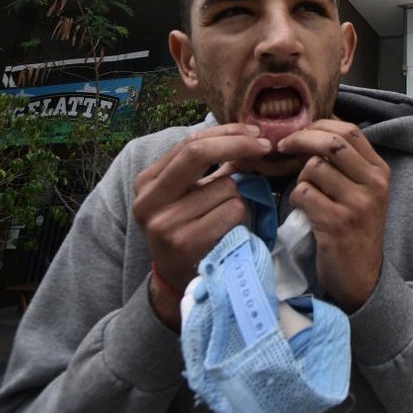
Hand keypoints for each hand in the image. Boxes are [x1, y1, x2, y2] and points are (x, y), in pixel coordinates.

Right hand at [132, 123, 272, 327]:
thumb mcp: (191, 194)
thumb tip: (252, 138)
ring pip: (225, 187)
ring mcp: (165, 223)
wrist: (179, 281)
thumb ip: (213, 166)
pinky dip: (241, 216)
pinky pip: (232, 211)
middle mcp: (148, 200)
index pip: (189, 143)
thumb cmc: (191, 229)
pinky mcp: (185, 242)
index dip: (226, 133)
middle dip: (237, 144)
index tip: (255, 132)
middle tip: (264, 145)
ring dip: (239, 197)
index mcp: (147, 182)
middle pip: (197, 153)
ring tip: (226, 217)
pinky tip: (229, 231)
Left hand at [277, 119, 390, 312]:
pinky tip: (303, 211)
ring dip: (299, 178)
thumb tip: (312, 129)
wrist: (362, 277)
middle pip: (331, 142)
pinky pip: (303, 193)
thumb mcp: (362, 192)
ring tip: (306, 194)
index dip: (319, 125)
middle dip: (300, 139)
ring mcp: (357, 204)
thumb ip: (347, 163)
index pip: (349, 130)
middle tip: (282, 147)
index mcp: (380, 171)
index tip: (299, 133)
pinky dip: (295, 199)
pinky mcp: (337, 223)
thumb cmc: (355, 230)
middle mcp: (374, 184)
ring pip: (314, 168)